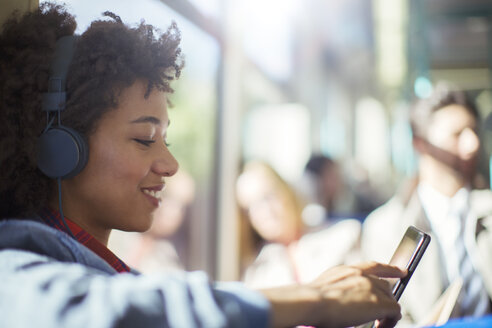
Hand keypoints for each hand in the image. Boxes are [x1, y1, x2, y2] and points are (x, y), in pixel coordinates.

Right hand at [260, 261, 406, 327]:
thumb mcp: (324, 287)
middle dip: (386, 298)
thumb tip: (339, 299)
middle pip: (385, 285)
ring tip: (379, 324)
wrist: (311, 301)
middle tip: (380, 314)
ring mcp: (371, 287)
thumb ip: (337, 287)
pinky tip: (381, 326)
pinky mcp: (378, 302)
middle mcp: (361, 275)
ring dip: (387, 311)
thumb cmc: (310, 300)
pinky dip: (391, 321)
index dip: (390, 268)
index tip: (401, 271)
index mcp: (347, 270)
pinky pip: (395, 311)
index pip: (374, 266)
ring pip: (391, 298)